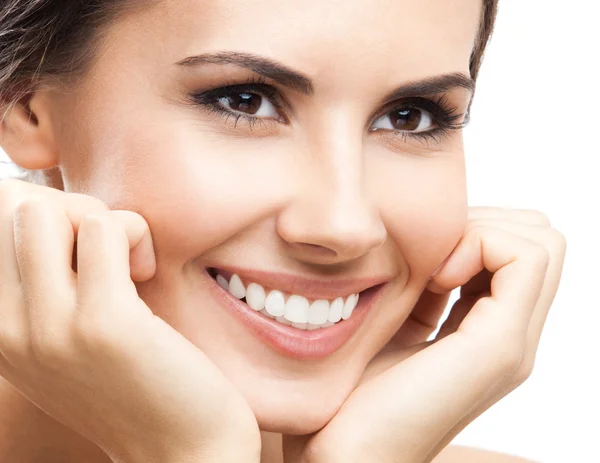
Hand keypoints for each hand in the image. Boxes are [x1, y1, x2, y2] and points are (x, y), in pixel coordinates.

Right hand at [0, 180, 260, 462]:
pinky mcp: (105, 323)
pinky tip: (146, 275)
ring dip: (103, 221)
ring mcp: (49, 328)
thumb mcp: (59, 340)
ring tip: (126, 265)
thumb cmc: (128, 381)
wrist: (179, 447)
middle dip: (70, 212)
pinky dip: (136, 235)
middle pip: (13, 206)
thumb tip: (43, 207)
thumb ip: (37, 287)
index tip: (78, 250)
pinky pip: (106, 227)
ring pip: (49, 210)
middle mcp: (4, 331)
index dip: (40, 216)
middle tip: (108, 253)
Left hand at [284, 207, 565, 462]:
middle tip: (434, 256)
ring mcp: (512, 342)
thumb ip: (426, 288)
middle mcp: (510, 335)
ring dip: (481, 232)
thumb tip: (437, 237)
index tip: (424, 256)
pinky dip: (479, 244)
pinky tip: (434, 277)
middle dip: (483, 224)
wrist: (344, 452)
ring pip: (541, 242)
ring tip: (433, 270)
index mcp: (487, 328)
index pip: (516, 245)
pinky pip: (525, 258)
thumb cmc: (352, 390)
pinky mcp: (499, 346)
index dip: (473, 228)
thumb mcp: (396, 321)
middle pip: (537, 238)